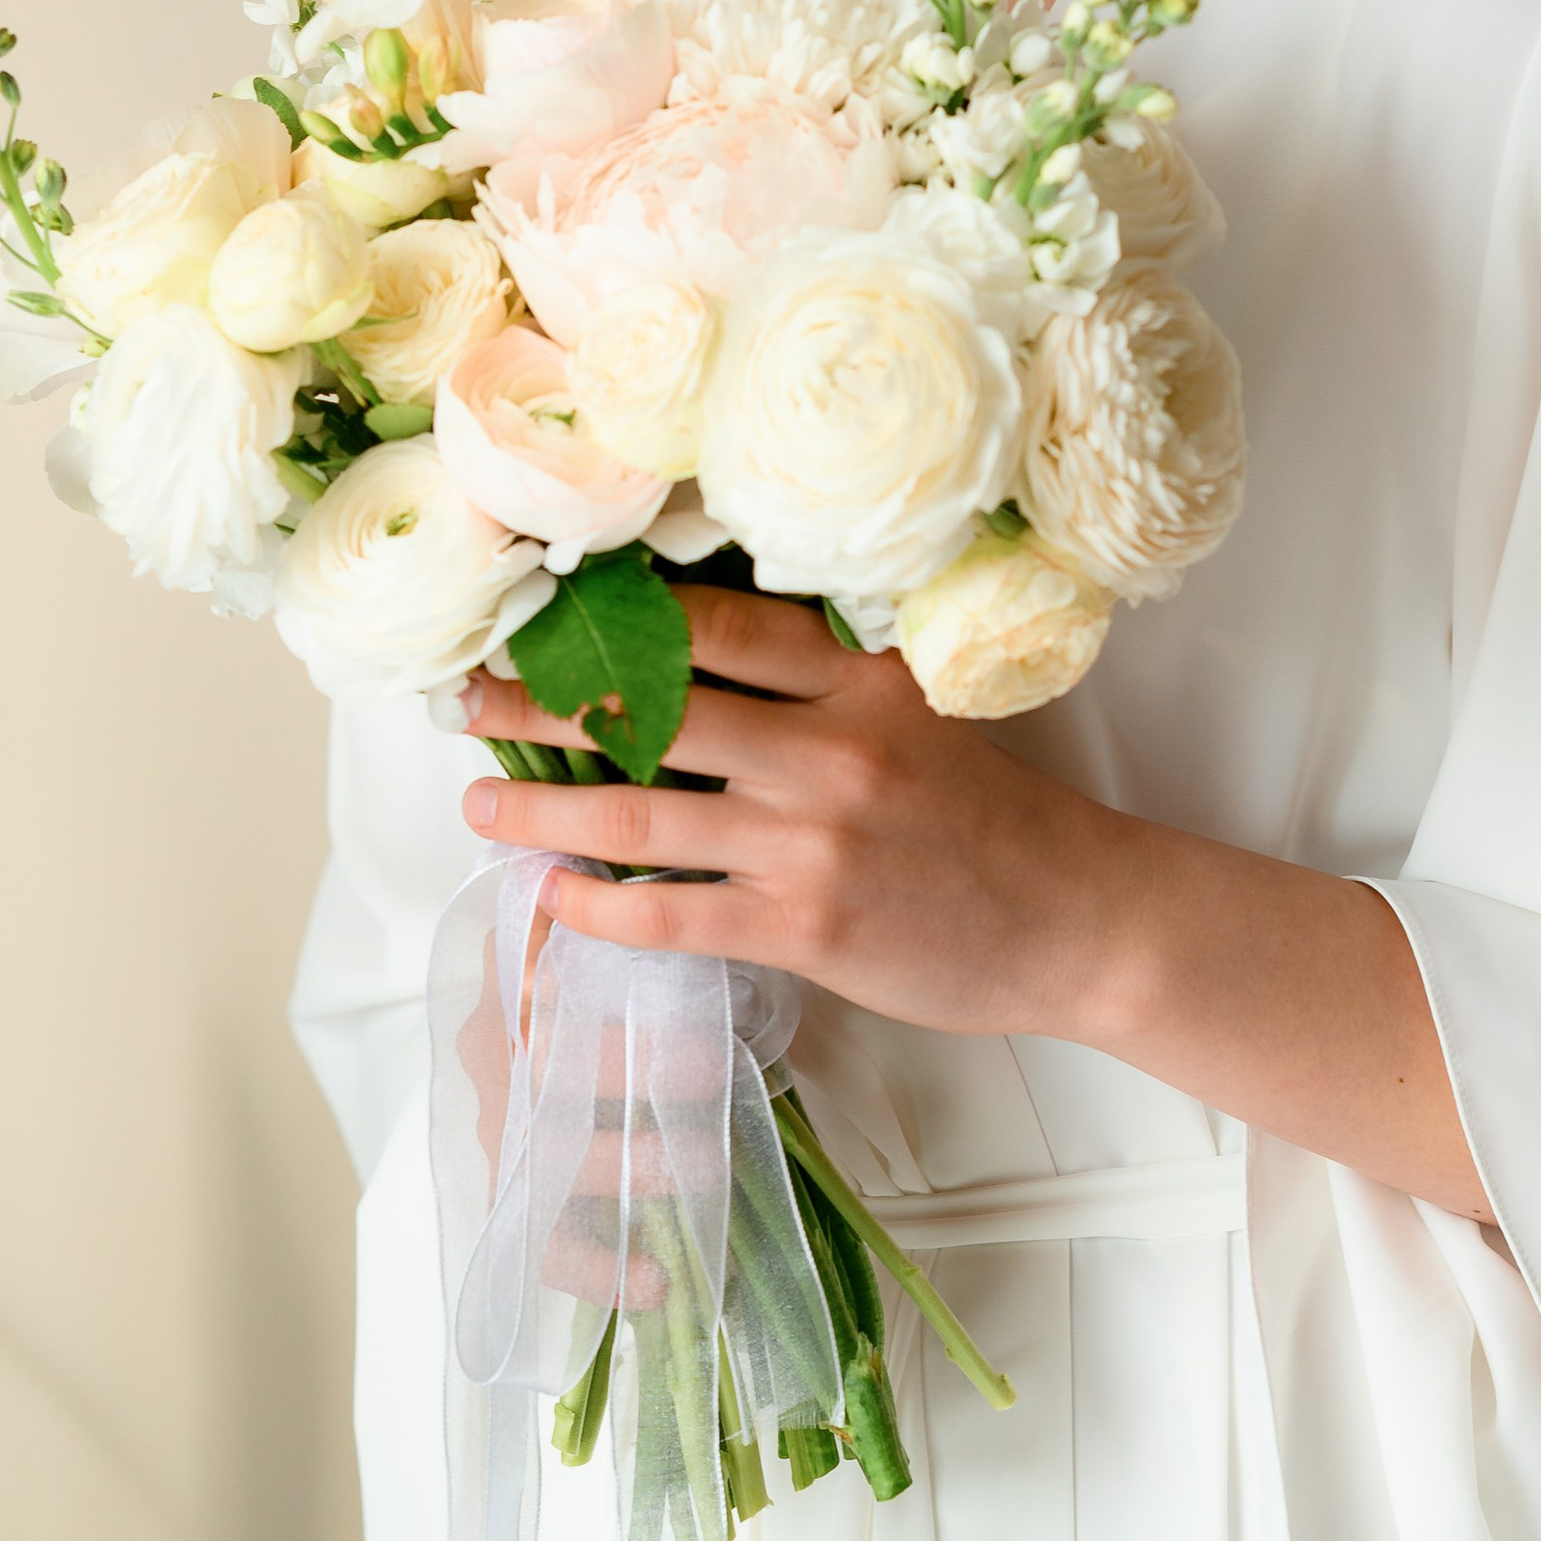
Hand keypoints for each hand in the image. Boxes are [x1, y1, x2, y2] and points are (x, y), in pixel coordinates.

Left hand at [461, 581, 1134, 1042]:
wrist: (1074, 919)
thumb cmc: (989, 815)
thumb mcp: (918, 710)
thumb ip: (822, 682)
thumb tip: (693, 658)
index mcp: (857, 680)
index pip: (715, 626)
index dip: (616, 616)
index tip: (539, 612)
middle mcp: (829, 749)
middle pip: (653, 710)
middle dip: (542, 704)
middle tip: (467, 700)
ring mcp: (812, 842)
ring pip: (640, 813)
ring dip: (541, 809)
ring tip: (478, 804)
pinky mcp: (804, 928)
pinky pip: (671, 914)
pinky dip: (597, 906)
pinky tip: (551, 896)